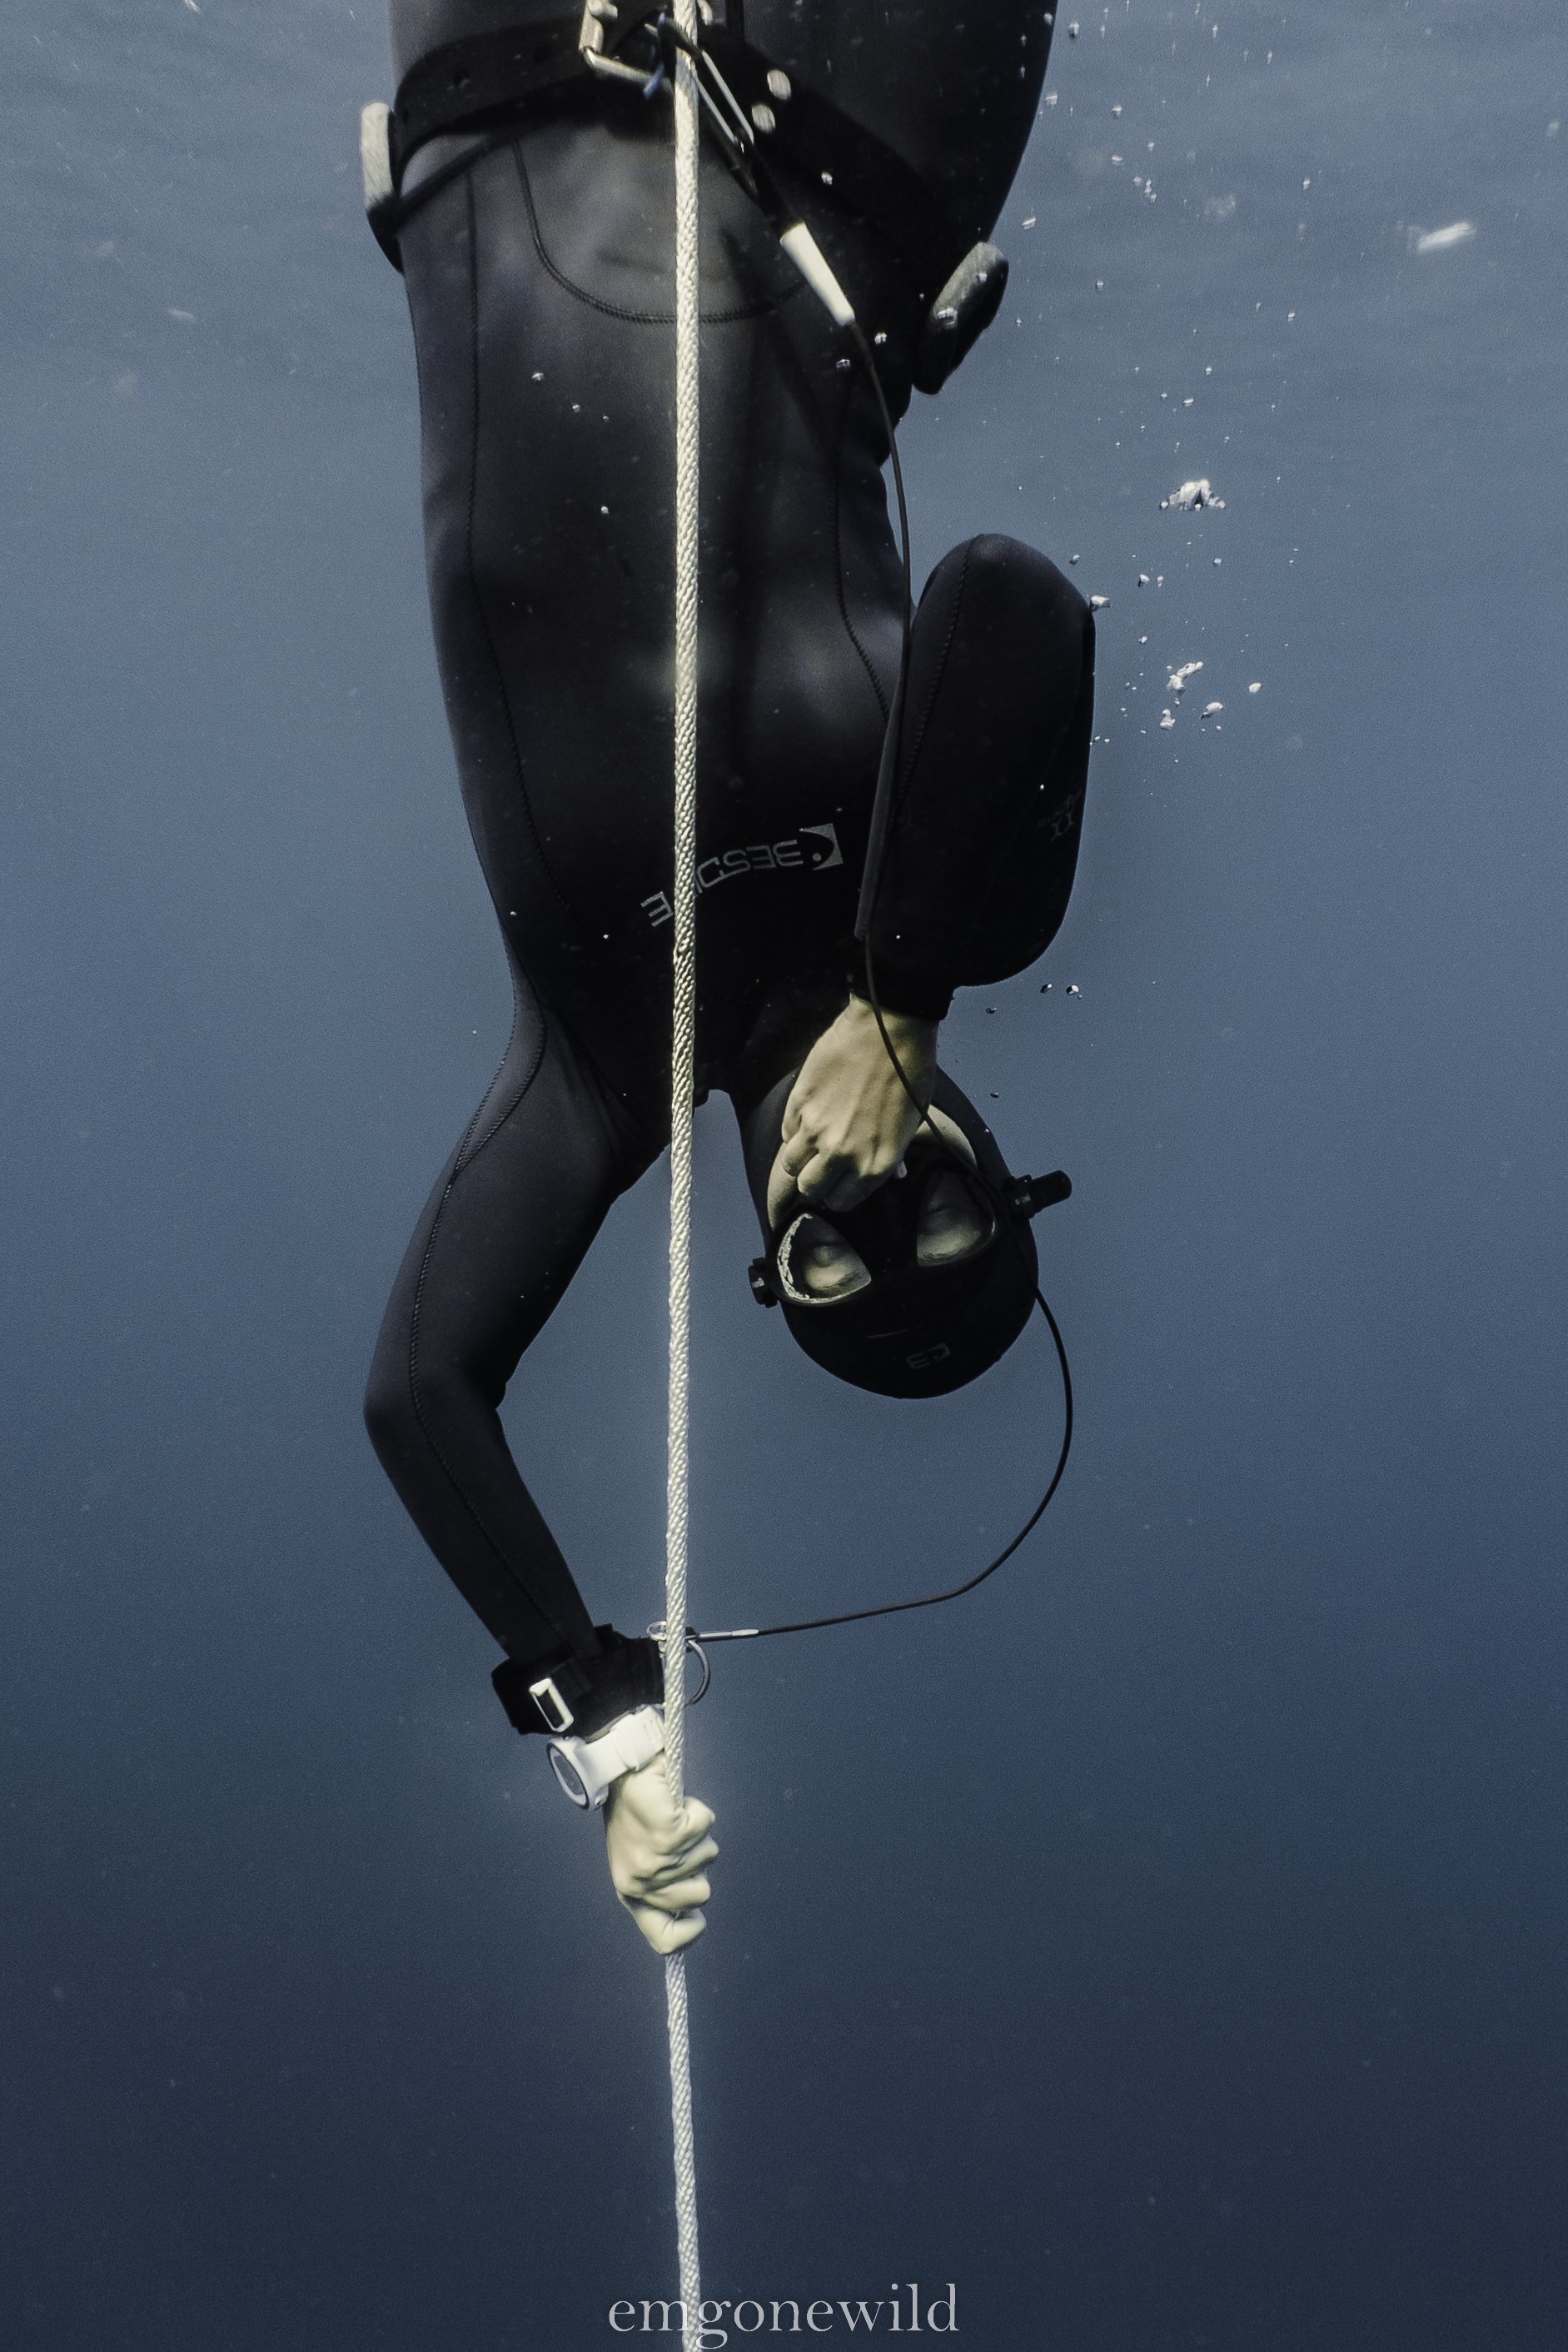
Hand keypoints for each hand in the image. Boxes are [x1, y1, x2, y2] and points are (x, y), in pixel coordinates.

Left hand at [604, 1754, 717, 1954]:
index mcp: (630, 1893)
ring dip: (696, 1833)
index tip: (697, 1917)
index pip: (664, 1940)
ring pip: (708, 1857)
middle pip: (701, 1895)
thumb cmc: (636, 1813)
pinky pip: (705, 1828)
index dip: (689, 1932)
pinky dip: (697, 1811)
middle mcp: (639, 1883)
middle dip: (697, 1863)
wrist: (622, 1772)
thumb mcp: (642, 1860)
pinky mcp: (667, 1834)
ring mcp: (653, 1861)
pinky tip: (674, 1803)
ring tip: (670, 1817)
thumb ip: (663, 1888)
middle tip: (672, 1839)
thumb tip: (694, 1910)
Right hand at [767, 996, 938, 1223]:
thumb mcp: (911, 1124)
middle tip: (820, 1167)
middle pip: (810, 1188)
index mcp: (875, 1165)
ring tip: (811, 1144)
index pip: (841, 1202)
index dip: (839, 1193)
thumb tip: (894, 1175)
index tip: (839, 1183)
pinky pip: (786, 1132)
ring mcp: (816, 1130)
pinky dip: (794, 1131)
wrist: (889, 1028)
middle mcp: (842, 1155)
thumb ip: (895, 1156)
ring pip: (789, 1165)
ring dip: (799, 1158)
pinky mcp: (798, 1104)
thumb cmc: (909, 1074)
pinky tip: (809, 1117)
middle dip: (814, 1181)